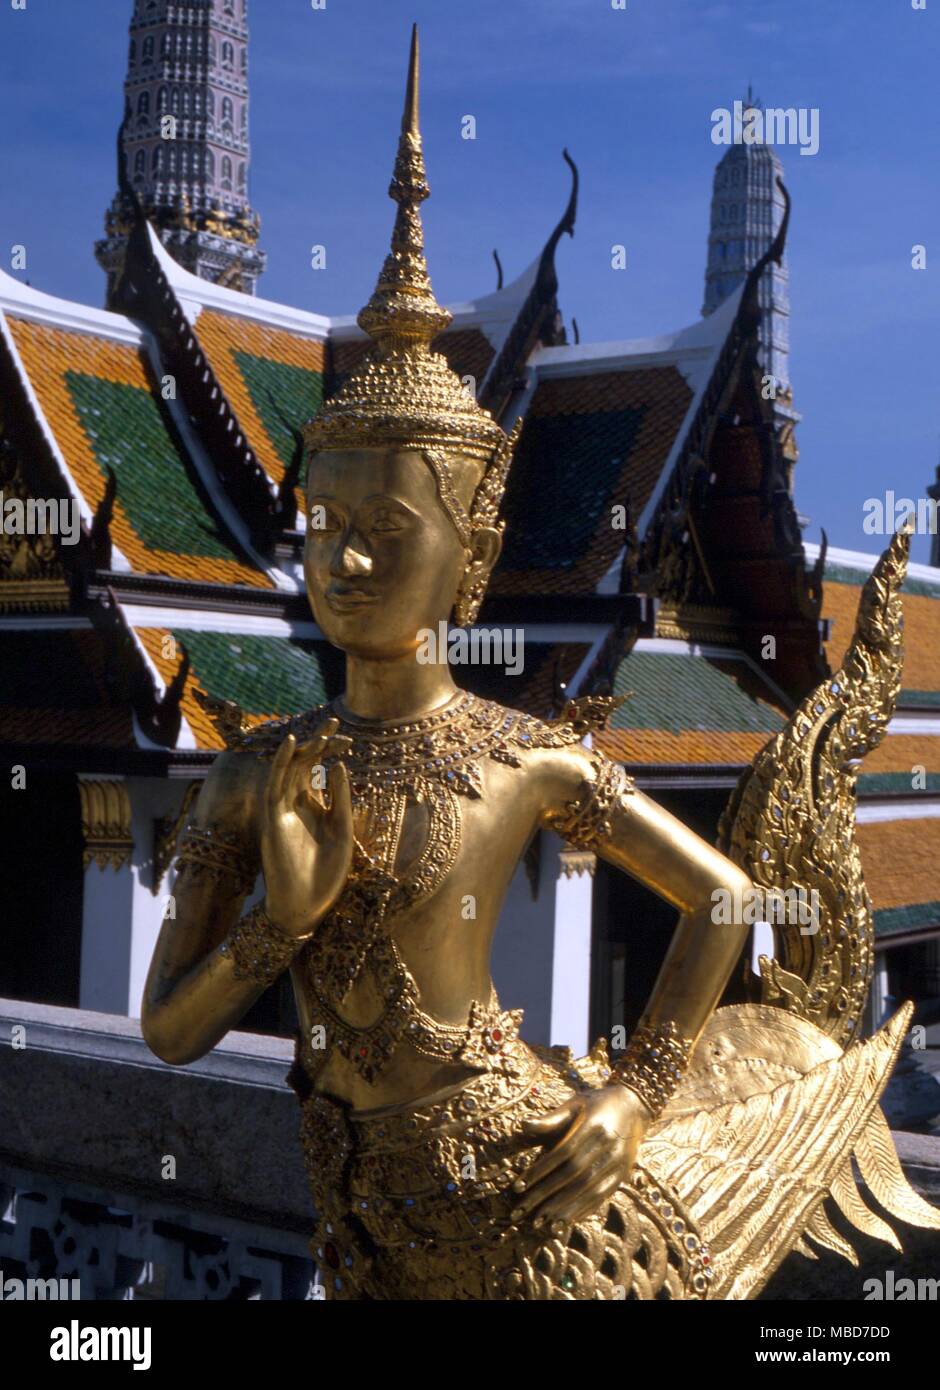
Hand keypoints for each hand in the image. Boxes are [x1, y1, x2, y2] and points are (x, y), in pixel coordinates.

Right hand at [260, 719, 353, 938]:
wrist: (306, 906)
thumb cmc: (326, 874)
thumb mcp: (343, 830)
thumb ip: (340, 798)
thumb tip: (339, 763)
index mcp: (315, 807)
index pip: (319, 770)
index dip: (330, 751)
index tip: (347, 737)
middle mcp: (296, 804)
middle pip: (305, 764)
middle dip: (319, 743)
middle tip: (335, 721)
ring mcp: (283, 810)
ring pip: (290, 770)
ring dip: (304, 748)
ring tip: (319, 729)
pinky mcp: (273, 818)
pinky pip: (275, 784)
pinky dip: (282, 763)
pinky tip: (292, 744)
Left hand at [510, 1084, 651, 1229]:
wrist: (634, 1107)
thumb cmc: (596, 1104)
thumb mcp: (575, 1104)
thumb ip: (551, 1119)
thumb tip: (523, 1125)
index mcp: (594, 1124)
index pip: (563, 1152)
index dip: (540, 1171)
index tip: (518, 1187)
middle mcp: (609, 1145)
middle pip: (574, 1175)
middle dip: (546, 1195)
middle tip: (523, 1211)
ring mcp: (618, 1162)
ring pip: (588, 1190)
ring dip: (564, 1209)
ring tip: (542, 1224)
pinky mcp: (622, 1175)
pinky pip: (601, 1197)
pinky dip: (582, 1210)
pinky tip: (565, 1222)